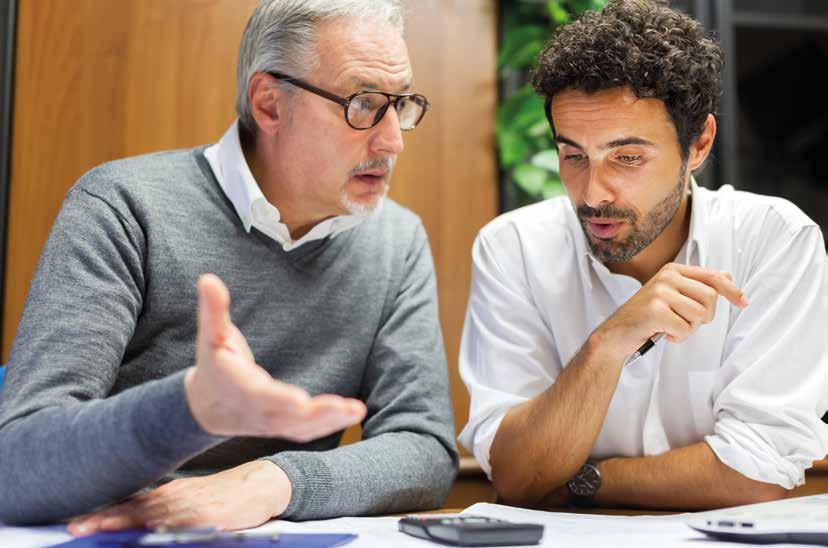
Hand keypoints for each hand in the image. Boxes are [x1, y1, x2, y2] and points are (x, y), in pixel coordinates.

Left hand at [67, 461, 288, 535]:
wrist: (260, 485)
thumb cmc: (224, 496)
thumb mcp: (189, 499)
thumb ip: (164, 508)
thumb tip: (137, 521)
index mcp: (167, 493)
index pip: (129, 504)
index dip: (102, 513)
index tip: (75, 521)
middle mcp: (174, 497)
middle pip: (133, 509)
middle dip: (104, 519)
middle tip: (76, 526)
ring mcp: (190, 506)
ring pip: (150, 515)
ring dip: (124, 522)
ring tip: (99, 528)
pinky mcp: (208, 515)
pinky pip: (181, 523)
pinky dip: (163, 526)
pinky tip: (149, 531)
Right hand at [185, 274, 365, 438]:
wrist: (206, 406)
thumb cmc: (214, 364)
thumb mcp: (210, 335)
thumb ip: (213, 309)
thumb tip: (208, 279)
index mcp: (238, 386)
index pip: (260, 395)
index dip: (279, 399)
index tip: (300, 401)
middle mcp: (257, 410)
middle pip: (288, 416)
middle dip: (318, 414)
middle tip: (347, 408)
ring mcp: (271, 422)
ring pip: (302, 427)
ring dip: (331, 421)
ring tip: (357, 411)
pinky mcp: (283, 426)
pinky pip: (307, 430)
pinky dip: (329, 425)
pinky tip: (352, 415)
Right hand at [595, 264, 748, 358]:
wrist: (616, 333)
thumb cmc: (646, 316)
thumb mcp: (673, 296)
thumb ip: (698, 285)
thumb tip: (727, 276)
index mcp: (673, 270)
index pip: (712, 276)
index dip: (732, 290)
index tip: (743, 302)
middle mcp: (667, 276)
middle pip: (710, 298)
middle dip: (704, 317)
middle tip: (686, 322)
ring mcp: (659, 292)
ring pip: (699, 315)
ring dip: (689, 328)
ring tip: (672, 327)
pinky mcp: (655, 310)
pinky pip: (685, 329)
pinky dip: (678, 337)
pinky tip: (664, 334)